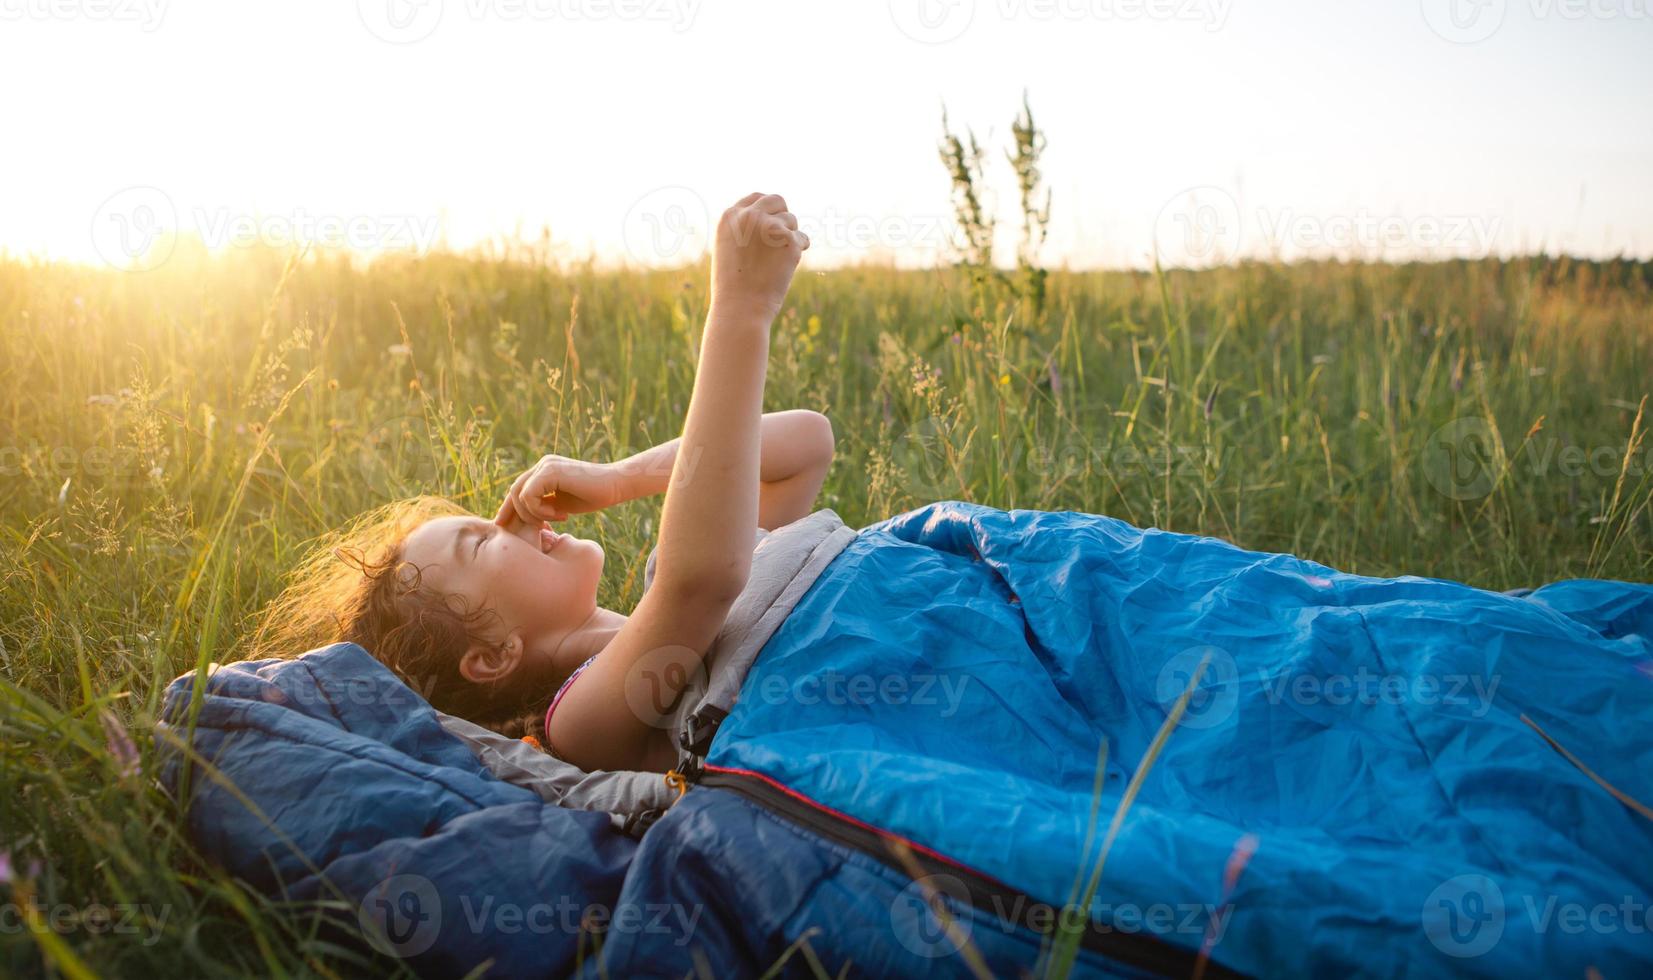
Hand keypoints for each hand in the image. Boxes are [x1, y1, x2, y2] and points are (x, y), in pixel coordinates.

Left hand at [494, 454, 623, 527]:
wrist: (616, 485)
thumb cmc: (594, 496)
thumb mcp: (561, 504)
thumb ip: (543, 506)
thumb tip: (523, 519)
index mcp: (543, 471)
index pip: (518, 490)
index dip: (510, 510)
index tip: (509, 529)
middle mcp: (542, 465)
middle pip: (513, 492)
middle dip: (515, 515)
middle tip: (538, 530)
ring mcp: (545, 466)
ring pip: (519, 494)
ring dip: (534, 514)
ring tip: (558, 518)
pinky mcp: (550, 471)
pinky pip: (529, 495)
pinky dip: (540, 510)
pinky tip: (561, 514)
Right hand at [710, 192, 809, 320]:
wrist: (740, 308)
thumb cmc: (734, 285)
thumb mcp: (730, 248)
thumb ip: (745, 228)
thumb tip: (771, 217)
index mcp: (730, 216)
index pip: (756, 197)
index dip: (768, 209)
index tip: (773, 220)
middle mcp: (749, 216)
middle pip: (777, 200)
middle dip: (783, 216)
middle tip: (782, 237)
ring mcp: (769, 226)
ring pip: (791, 220)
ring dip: (789, 237)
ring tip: (775, 261)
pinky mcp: (788, 240)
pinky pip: (803, 239)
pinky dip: (798, 251)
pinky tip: (785, 266)